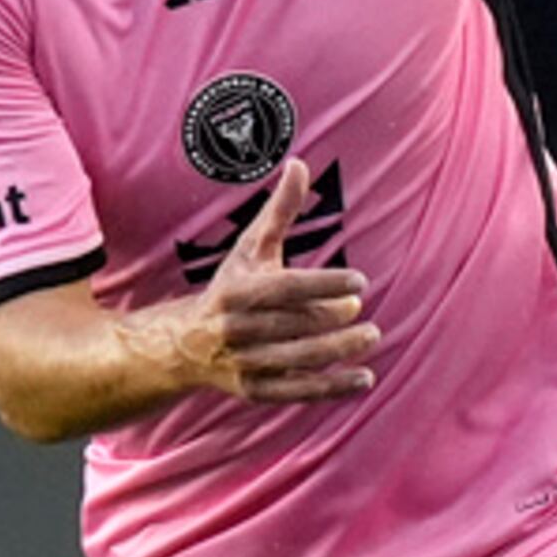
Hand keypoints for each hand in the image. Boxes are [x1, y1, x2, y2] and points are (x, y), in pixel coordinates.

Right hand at [203, 157, 377, 402]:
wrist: (185, 345)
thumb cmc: (229, 287)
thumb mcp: (251, 248)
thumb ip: (279, 211)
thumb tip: (300, 163)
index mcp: (234, 292)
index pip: (286, 288)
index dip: (325, 284)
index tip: (361, 281)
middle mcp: (235, 331)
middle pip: (294, 324)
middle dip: (332, 317)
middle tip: (361, 308)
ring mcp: (245, 364)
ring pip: (299, 359)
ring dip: (339, 350)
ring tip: (371, 336)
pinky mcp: (256, 392)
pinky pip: (298, 393)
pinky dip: (333, 388)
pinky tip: (365, 378)